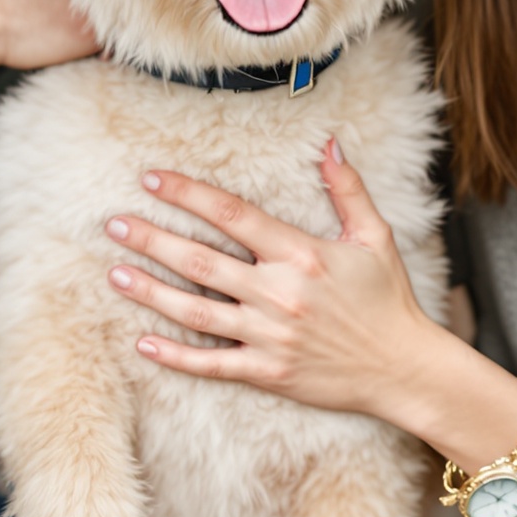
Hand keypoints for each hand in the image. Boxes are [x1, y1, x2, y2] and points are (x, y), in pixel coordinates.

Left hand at [103, 139, 444, 418]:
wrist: (403, 369)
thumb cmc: (388, 300)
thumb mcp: (374, 238)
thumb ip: (347, 190)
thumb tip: (329, 144)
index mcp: (300, 254)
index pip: (232, 216)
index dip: (188, 195)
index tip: (152, 179)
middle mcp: (278, 293)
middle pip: (201, 261)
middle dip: (152, 240)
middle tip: (113, 224)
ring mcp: (269, 336)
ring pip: (196, 311)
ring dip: (151, 292)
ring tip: (115, 274)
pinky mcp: (268, 372)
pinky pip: (212, 365)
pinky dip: (176, 357)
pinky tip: (143, 344)